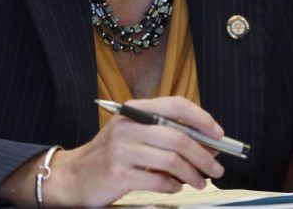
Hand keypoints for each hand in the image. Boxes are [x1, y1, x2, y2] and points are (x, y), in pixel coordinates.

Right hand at [0, 96, 225, 206]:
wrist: (74, 176)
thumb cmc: (111, 154)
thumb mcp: (134, 135)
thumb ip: (165, 134)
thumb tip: (206, 144)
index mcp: (135, 110)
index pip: (176, 105)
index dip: (201, 118)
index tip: (218, 133)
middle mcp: (128, 126)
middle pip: (179, 137)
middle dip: (204, 155)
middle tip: (216, 167)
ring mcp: (122, 150)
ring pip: (172, 160)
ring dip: (193, 174)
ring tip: (199, 182)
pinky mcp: (119, 175)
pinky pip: (158, 180)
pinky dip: (173, 186)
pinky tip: (175, 187)